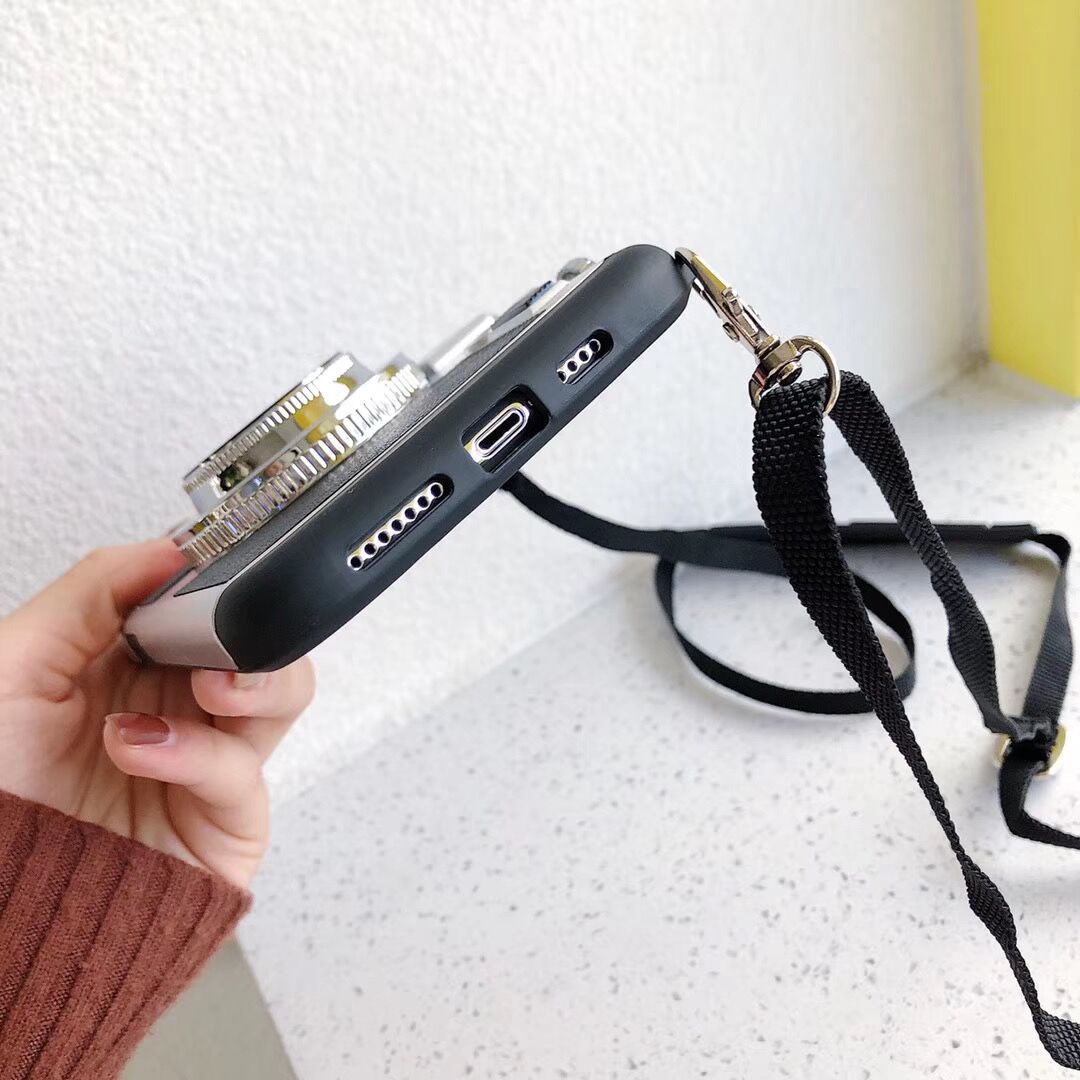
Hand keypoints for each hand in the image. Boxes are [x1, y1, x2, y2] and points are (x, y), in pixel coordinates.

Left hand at [0, 540, 313, 887]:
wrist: (2, 909)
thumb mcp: (12, 667)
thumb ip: (89, 594)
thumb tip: (168, 548)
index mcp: (133, 661)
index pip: (207, 599)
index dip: (221, 577)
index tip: (219, 562)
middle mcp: (177, 705)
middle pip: (261, 639)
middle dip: (256, 624)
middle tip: (225, 623)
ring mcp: (206, 760)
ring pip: (283, 694)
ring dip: (257, 680)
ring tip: (210, 686)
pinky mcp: (227, 820)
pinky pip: (244, 772)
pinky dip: (200, 754)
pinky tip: (142, 749)